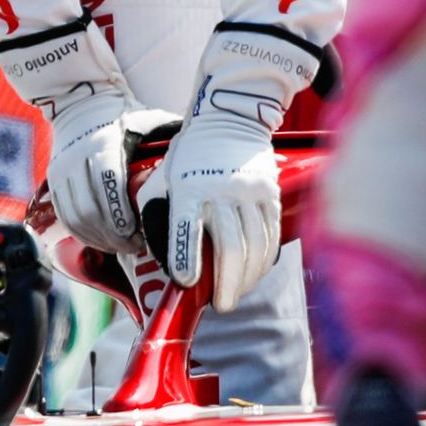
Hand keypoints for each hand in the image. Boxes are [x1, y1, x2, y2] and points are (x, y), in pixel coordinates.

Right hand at [0, 16, 157, 253]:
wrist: (80, 103)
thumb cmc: (123, 115)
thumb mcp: (147, 120)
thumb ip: (169, 138)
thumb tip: (201, 162)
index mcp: (104, 144)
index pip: (110, 188)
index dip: (123, 217)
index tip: (141, 234)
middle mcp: (78, 158)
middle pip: (92, 210)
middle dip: (114, 236)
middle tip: (134, 247)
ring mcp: (62, 171)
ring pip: (76, 218)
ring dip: (98, 239)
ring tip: (120, 247)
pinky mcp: (52, 180)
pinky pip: (65, 216)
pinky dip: (82, 234)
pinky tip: (101, 240)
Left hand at [152, 29, 318, 312]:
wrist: (228, 119)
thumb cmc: (187, 158)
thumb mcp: (162, 180)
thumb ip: (157, 216)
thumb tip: (154, 257)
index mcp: (189, 187)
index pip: (187, 227)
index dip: (187, 258)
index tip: (186, 283)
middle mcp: (221, 190)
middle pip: (231, 247)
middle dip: (226, 284)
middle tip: (221, 305)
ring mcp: (251, 192)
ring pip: (255, 246)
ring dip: (247, 278)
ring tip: (235, 294)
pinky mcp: (271, 195)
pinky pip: (271, 236)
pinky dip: (263, 261)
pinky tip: (253, 275)